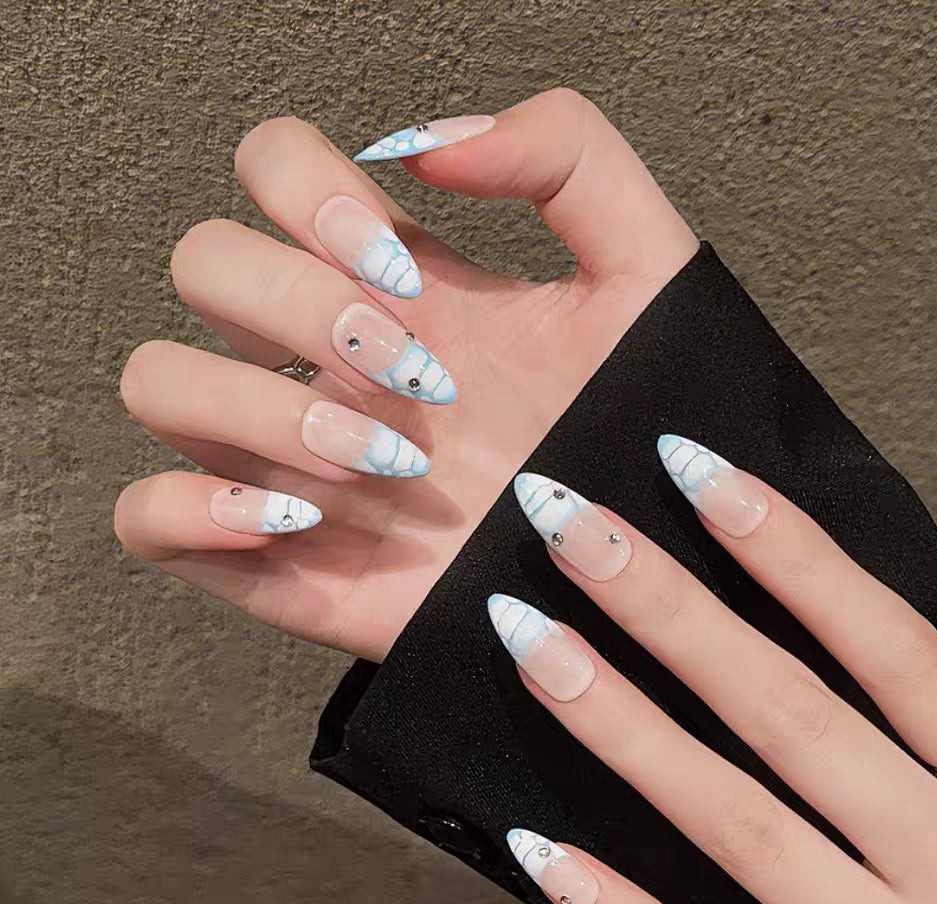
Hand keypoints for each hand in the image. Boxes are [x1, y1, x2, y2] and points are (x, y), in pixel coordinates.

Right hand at [114, 90, 696, 660]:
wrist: (648, 581)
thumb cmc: (647, 435)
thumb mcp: (647, 276)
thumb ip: (570, 159)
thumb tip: (422, 145)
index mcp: (406, 288)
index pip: (274, 169)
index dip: (308, 193)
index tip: (403, 270)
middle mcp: (335, 362)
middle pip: (204, 264)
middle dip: (295, 307)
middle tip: (417, 383)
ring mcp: (299, 460)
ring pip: (159, 382)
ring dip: (249, 409)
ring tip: (378, 466)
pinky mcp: (285, 563)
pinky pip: (146, 518)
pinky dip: (186, 511)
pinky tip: (298, 520)